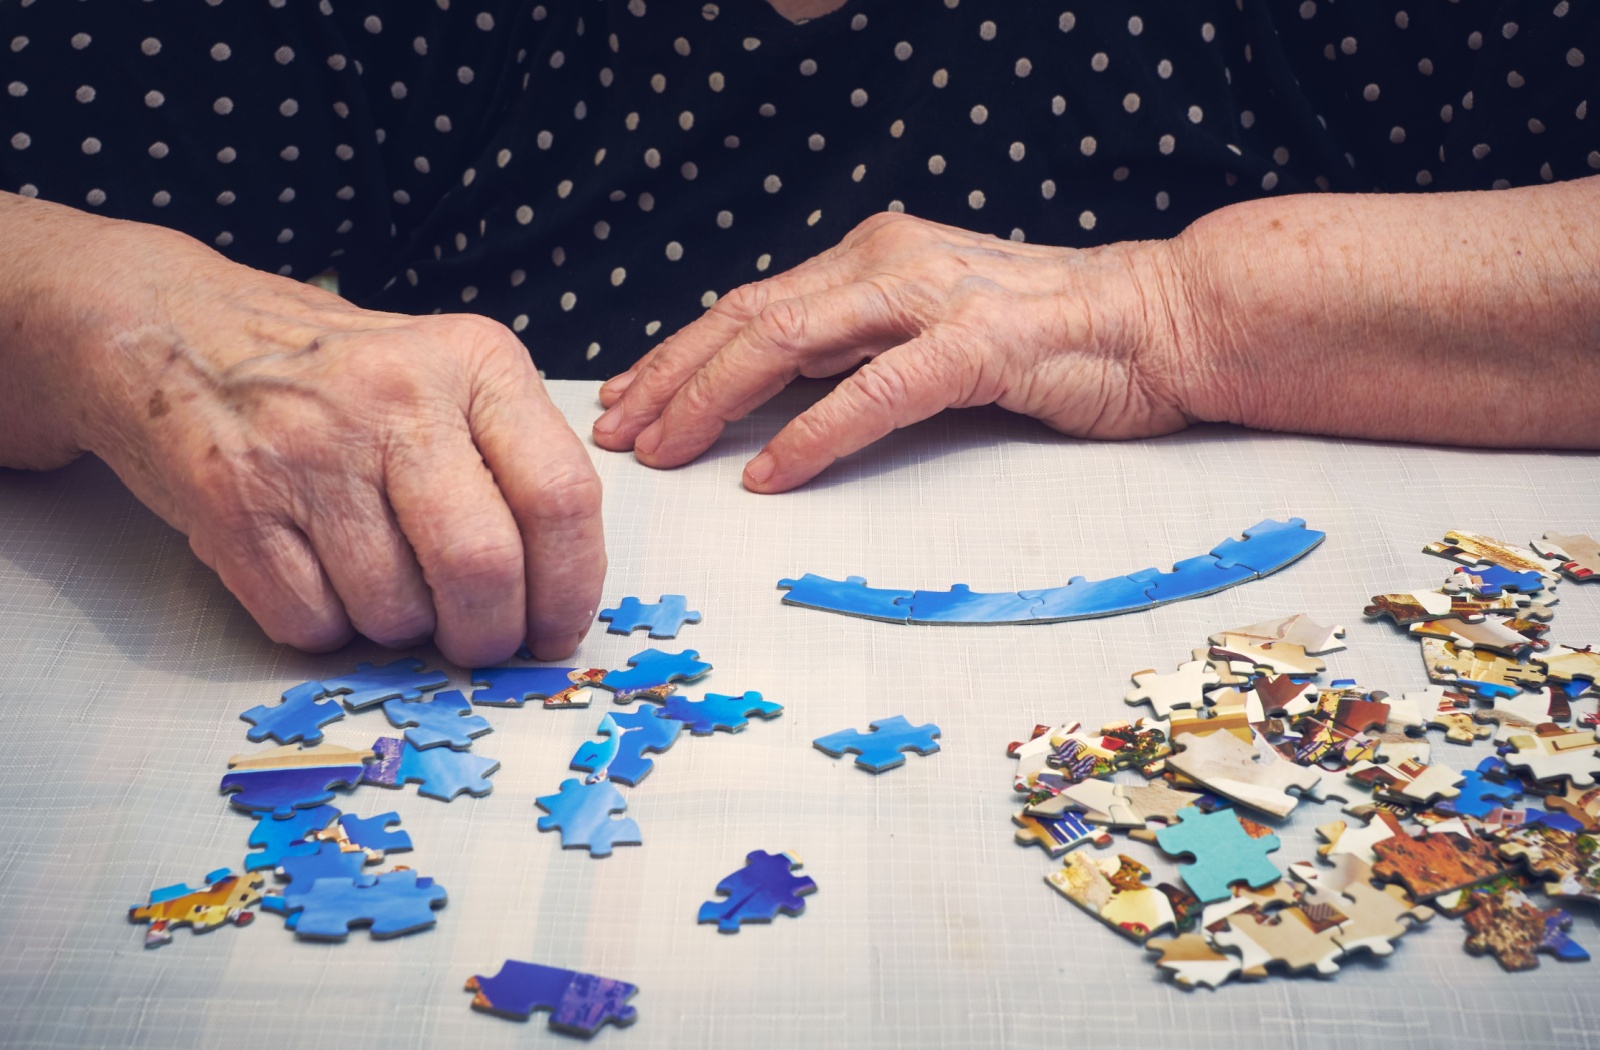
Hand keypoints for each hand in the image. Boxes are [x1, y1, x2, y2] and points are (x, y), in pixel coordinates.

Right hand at [0, 194, 603, 664]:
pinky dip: (328, 628)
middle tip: (476, 642)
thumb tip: (559, 596)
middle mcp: (397, 397)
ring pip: (396, 608)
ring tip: (380, 581)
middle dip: (488, 634)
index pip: (561, 496)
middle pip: (483, 566)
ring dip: (400, 628)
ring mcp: (311, 450)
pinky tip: (319, 575)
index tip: (557, 630)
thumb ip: (513, 464)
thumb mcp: (447, 375)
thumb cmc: (339, 374)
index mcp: (474, 362)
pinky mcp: (235, 503)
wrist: (178, 332)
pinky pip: (313, 623)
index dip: (571, 588)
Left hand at [591, 212, 1199, 490]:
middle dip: (670, 379)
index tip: (626, 404)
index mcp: (871, 254)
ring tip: (666, 451)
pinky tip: (769, 473)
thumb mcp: (930, 326)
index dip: (678, 355)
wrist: (1162, 319)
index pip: (749, 304)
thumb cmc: (1048, 337)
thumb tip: (771, 393)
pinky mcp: (978, 345)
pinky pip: (873, 391)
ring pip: (791, 342)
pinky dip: (812, 435)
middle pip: (748, 318)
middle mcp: (888, 261)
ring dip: (715, 400)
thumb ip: (858, 343)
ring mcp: (932, 297)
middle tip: (620, 436)